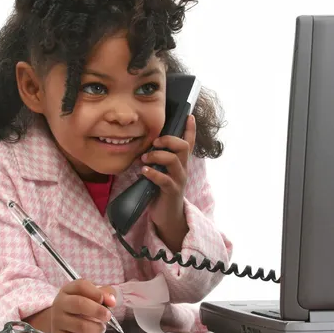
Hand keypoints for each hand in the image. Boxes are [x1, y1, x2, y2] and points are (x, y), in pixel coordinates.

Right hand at [50, 280, 115, 332]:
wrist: (60, 321)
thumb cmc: (79, 306)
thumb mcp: (90, 295)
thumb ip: (104, 293)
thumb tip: (111, 301)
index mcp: (68, 290)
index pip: (81, 286)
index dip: (98, 293)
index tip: (111, 302)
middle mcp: (60, 303)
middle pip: (79, 304)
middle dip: (98, 311)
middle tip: (108, 316)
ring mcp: (57, 320)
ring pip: (81, 326)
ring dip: (97, 328)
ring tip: (101, 328)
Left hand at [140, 115, 195, 251]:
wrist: (168, 217)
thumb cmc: (161, 191)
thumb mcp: (162, 172)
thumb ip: (158, 161)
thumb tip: (143, 146)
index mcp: (181, 163)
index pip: (189, 143)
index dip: (190, 129)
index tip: (189, 115)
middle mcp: (183, 169)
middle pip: (182, 147)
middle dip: (168, 140)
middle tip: (154, 143)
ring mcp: (179, 180)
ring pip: (173, 160)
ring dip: (156, 156)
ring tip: (144, 160)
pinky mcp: (171, 191)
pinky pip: (164, 179)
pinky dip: (152, 173)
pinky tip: (143, 172)